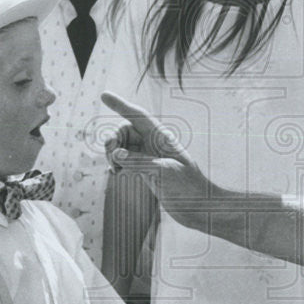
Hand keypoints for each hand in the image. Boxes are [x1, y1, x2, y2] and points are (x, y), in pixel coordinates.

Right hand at [101, 92, 215, 228]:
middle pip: (125, 131)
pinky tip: (116, 173)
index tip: (104, 95)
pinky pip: (126, 160)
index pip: (137, 116)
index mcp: (161, 138)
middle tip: (111, 156)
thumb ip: (139, 162)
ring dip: (113, 154)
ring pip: (123, 147)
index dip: (120, 105)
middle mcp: (154, 145)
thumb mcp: (164, 172)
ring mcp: (149, 158)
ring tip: (114, 169)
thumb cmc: (188, 187)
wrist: (200, 208)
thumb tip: (115, 154)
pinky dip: (117, 164)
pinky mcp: (147, 172)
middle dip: (113, 140)